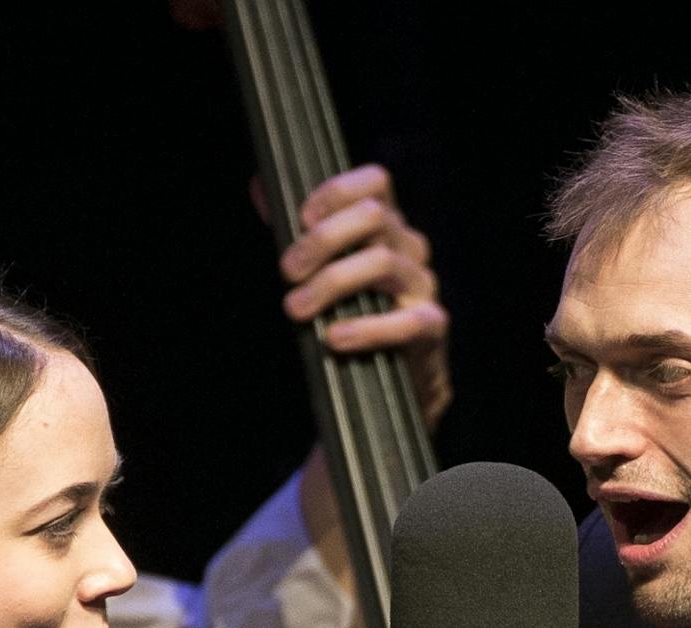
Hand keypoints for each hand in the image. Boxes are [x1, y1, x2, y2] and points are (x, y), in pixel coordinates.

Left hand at [278, 164, 450, 426]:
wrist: (392, 381)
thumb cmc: (353, 314)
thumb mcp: (324, 269)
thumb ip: (297, 231)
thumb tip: (259, 186)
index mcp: (386, 226)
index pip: (376, 182)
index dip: (338, 191)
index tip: (302, 217)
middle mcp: (409, 247)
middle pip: (374, 216)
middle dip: (323, 240)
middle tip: (287, 270)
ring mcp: (423, 285)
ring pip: (383, 263)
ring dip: (332, 283)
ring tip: (296, 308)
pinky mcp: (432, 326)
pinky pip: (406, 321)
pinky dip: (367, 329)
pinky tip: (334, 338)